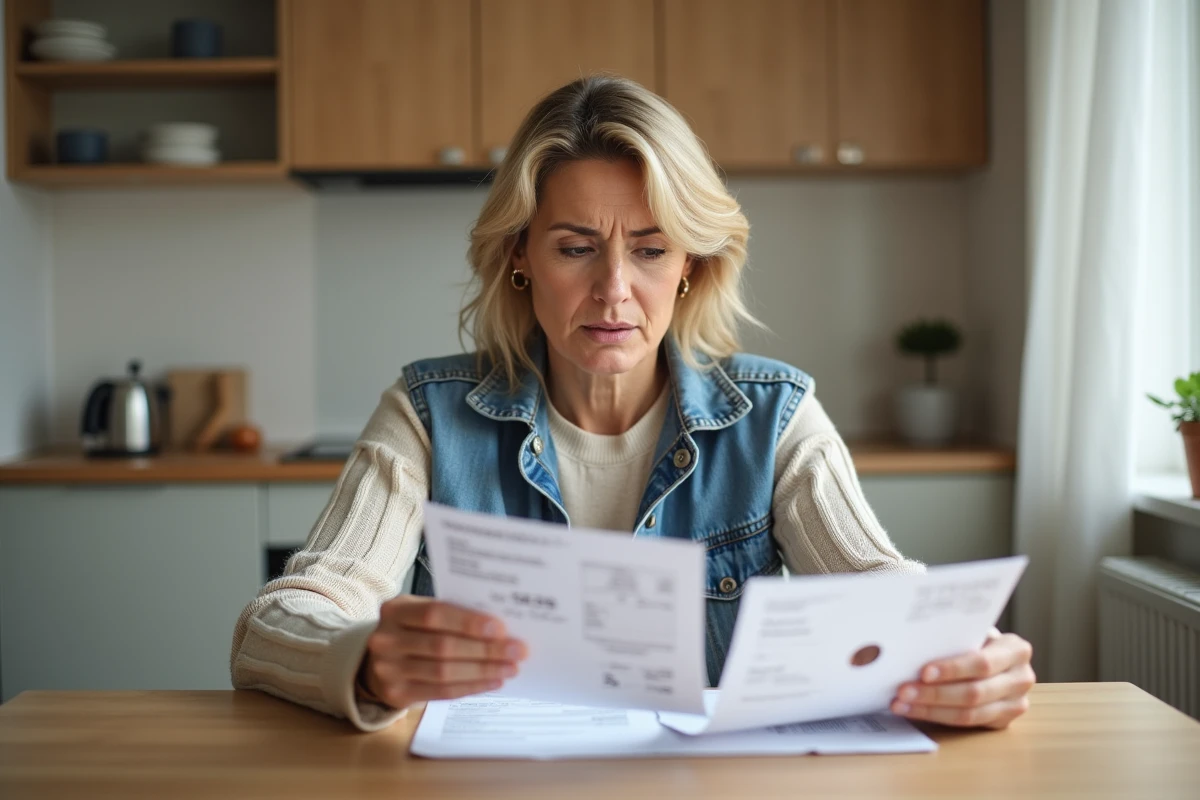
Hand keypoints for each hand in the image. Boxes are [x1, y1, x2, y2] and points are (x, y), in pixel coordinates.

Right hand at [359, 596, 526, 710]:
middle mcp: (386, 639)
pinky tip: (493, 682)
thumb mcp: (421, 613)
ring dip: (483, 671)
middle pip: (443, 646)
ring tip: (510, 668)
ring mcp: (388, 669)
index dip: (469, 622)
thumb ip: (452, 615)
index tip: (501, 628)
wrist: (377, 660)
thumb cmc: (412, 630)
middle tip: (517, 650)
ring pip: (444, 672)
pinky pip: (441, 692)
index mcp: (395, 609)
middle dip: (486, 650)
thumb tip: (499, 628)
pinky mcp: (396, 694)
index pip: (435, 614)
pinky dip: (471, 686)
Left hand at [890, 631, 1034, 728]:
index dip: (953, 669)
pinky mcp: (1003, 722)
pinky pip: (966, 724)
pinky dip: (936, 717)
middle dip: (934, 693)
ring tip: (901, 704)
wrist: (998, 658)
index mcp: (1016, 650)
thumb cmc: (977, 640)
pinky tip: (914, 710)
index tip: (923, 672)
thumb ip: (955, 637)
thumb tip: (912, 643)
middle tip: (903, 691)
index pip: (982, 663)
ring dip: (930, 709)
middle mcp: (1021, 678)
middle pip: (975, 692)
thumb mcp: (973, 632)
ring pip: (969, 714)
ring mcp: (1016, 704)